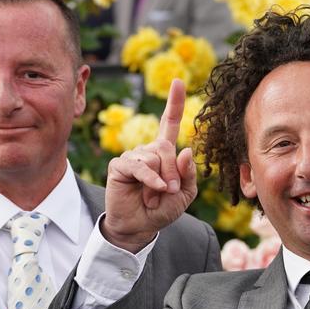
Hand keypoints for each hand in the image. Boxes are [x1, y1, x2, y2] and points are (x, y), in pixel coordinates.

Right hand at [103, 79, 196, 252]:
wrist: (140, 227)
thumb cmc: (161, 209)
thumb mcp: (185, 194)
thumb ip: (189, 174)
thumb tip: (186, 150)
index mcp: (164, 153)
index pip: (170, 123)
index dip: (174, 103)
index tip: (177, 81)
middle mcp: (148, 150)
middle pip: (166, 146)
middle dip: (173, 171)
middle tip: (171, 191)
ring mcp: (132, 156)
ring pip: (154, 156)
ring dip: (161, 180)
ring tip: (155, 195)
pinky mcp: (119, 166)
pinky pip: (139, 166)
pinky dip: (151, 180)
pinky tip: (153, 192)